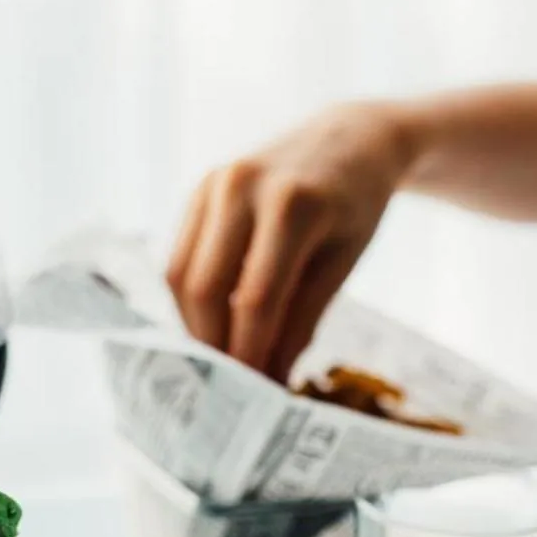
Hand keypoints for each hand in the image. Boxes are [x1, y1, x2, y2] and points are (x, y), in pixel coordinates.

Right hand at [167, 101, 414, 380]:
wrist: (348, 139)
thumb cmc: (354, 207)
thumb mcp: (341, 265)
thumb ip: (301, 322)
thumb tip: (270, 383)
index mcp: (291, 205)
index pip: (255, 299)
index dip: (249, 353)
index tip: (254, 398)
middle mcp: (242, 186)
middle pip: (205, 288)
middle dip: (213, 346)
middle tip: (228, 391)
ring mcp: (213, 183)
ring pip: (182, 275)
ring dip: (195, 326)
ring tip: (219, 363)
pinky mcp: (198, 190)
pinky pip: (181, 257)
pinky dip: (191, 300)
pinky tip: (210, 327)